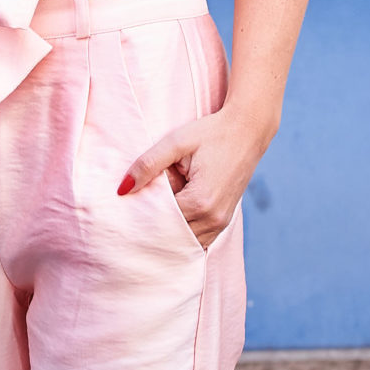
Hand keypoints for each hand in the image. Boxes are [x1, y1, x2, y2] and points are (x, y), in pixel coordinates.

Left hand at [120, 104, 272, 247]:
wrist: (247, 130)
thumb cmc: (210, 133)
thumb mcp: (175, 143)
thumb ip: (147, 165)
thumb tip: (122, 189)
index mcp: (200, 202)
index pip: (161, 222)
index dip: (143, 213)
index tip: (130, 203)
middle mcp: (214, 218)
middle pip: (173, 234)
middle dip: (156, 222)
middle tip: (138, 207)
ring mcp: (222, 222)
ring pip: (186, 239)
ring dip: (170, 226)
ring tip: (157, 204)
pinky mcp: (225, 219)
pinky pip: (200, 236)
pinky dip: (184, 228)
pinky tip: (173, 209)